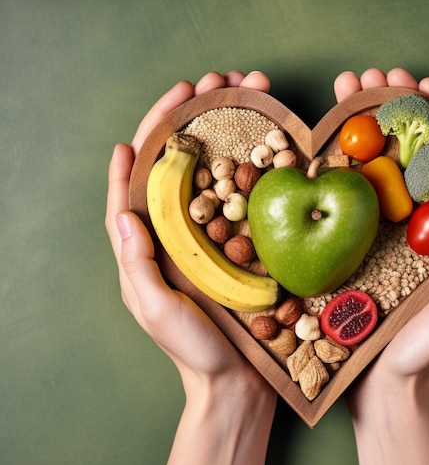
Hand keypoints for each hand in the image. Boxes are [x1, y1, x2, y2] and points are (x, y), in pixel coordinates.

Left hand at [105, 71, 275, 403]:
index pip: (136, 188)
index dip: (143, 147)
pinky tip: (271, 141)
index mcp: (150, 248)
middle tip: (217, 82)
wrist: (240, 381)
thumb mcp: (158, 311)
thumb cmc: (195, 352)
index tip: (156, 115)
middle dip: (195, 119)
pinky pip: (249, 197)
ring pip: (217, 171)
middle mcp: (181, 234)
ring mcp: (215, 235)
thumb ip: (138, 266)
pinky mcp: (247, 242)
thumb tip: (122, 213)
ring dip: (230, 130)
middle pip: (182, 165)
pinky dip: (257, 165)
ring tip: (249, 93)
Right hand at [335, 68, 428, 403]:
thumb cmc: (426, 355)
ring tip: (352, 90)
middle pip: (427, 158)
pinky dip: (349, 164)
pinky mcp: (371, 246)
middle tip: (385, 77)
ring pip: (392, 169)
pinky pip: (363, 197)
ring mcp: (402, 236)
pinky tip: (332, 138)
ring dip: (374, 127)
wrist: (382, 386)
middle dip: (408, 113)